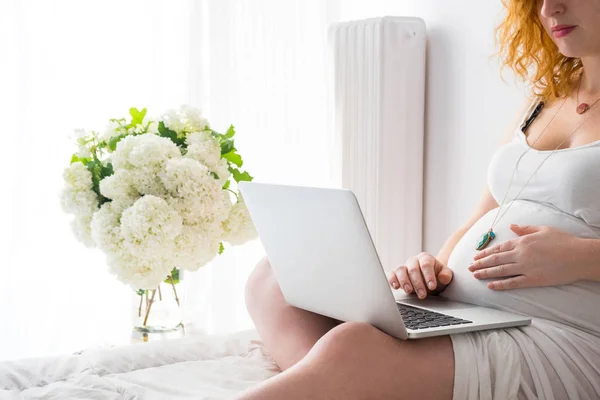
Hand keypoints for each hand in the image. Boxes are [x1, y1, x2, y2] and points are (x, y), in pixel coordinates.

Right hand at [387, 252, 453, 298]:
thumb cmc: (437, 276)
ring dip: (404, 281)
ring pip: (401, 270)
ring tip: (409, 291)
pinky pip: (392, 274)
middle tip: (423, 295)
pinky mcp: (397, 274)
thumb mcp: (445, 275)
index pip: (426, 265)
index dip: (428, 275)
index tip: (432, 286)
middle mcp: (414, 260)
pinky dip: (392, 280)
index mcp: (426, 258)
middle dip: (418, 283)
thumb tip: (443, 277)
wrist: (429, 279)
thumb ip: (446, 275)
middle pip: (413, 269)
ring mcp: (404, 266)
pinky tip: (395, 286)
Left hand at [469, 224, 584, 289]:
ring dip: (486, 273)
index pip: (499, 247)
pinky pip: (513, 283)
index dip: (485, 253)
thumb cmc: (564, 241)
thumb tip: (512, 226)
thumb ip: (525, 229)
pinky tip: (491, 286)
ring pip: (500, 271)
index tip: (476, 256)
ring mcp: (526, 267)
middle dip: (480, 263)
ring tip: (475, 275)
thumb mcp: (543, 229)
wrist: (580, 256)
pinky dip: (500, 285)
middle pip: (496, 259)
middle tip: (469, 267)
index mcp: (522, 241)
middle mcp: (521, 254)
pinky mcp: (533, 279)